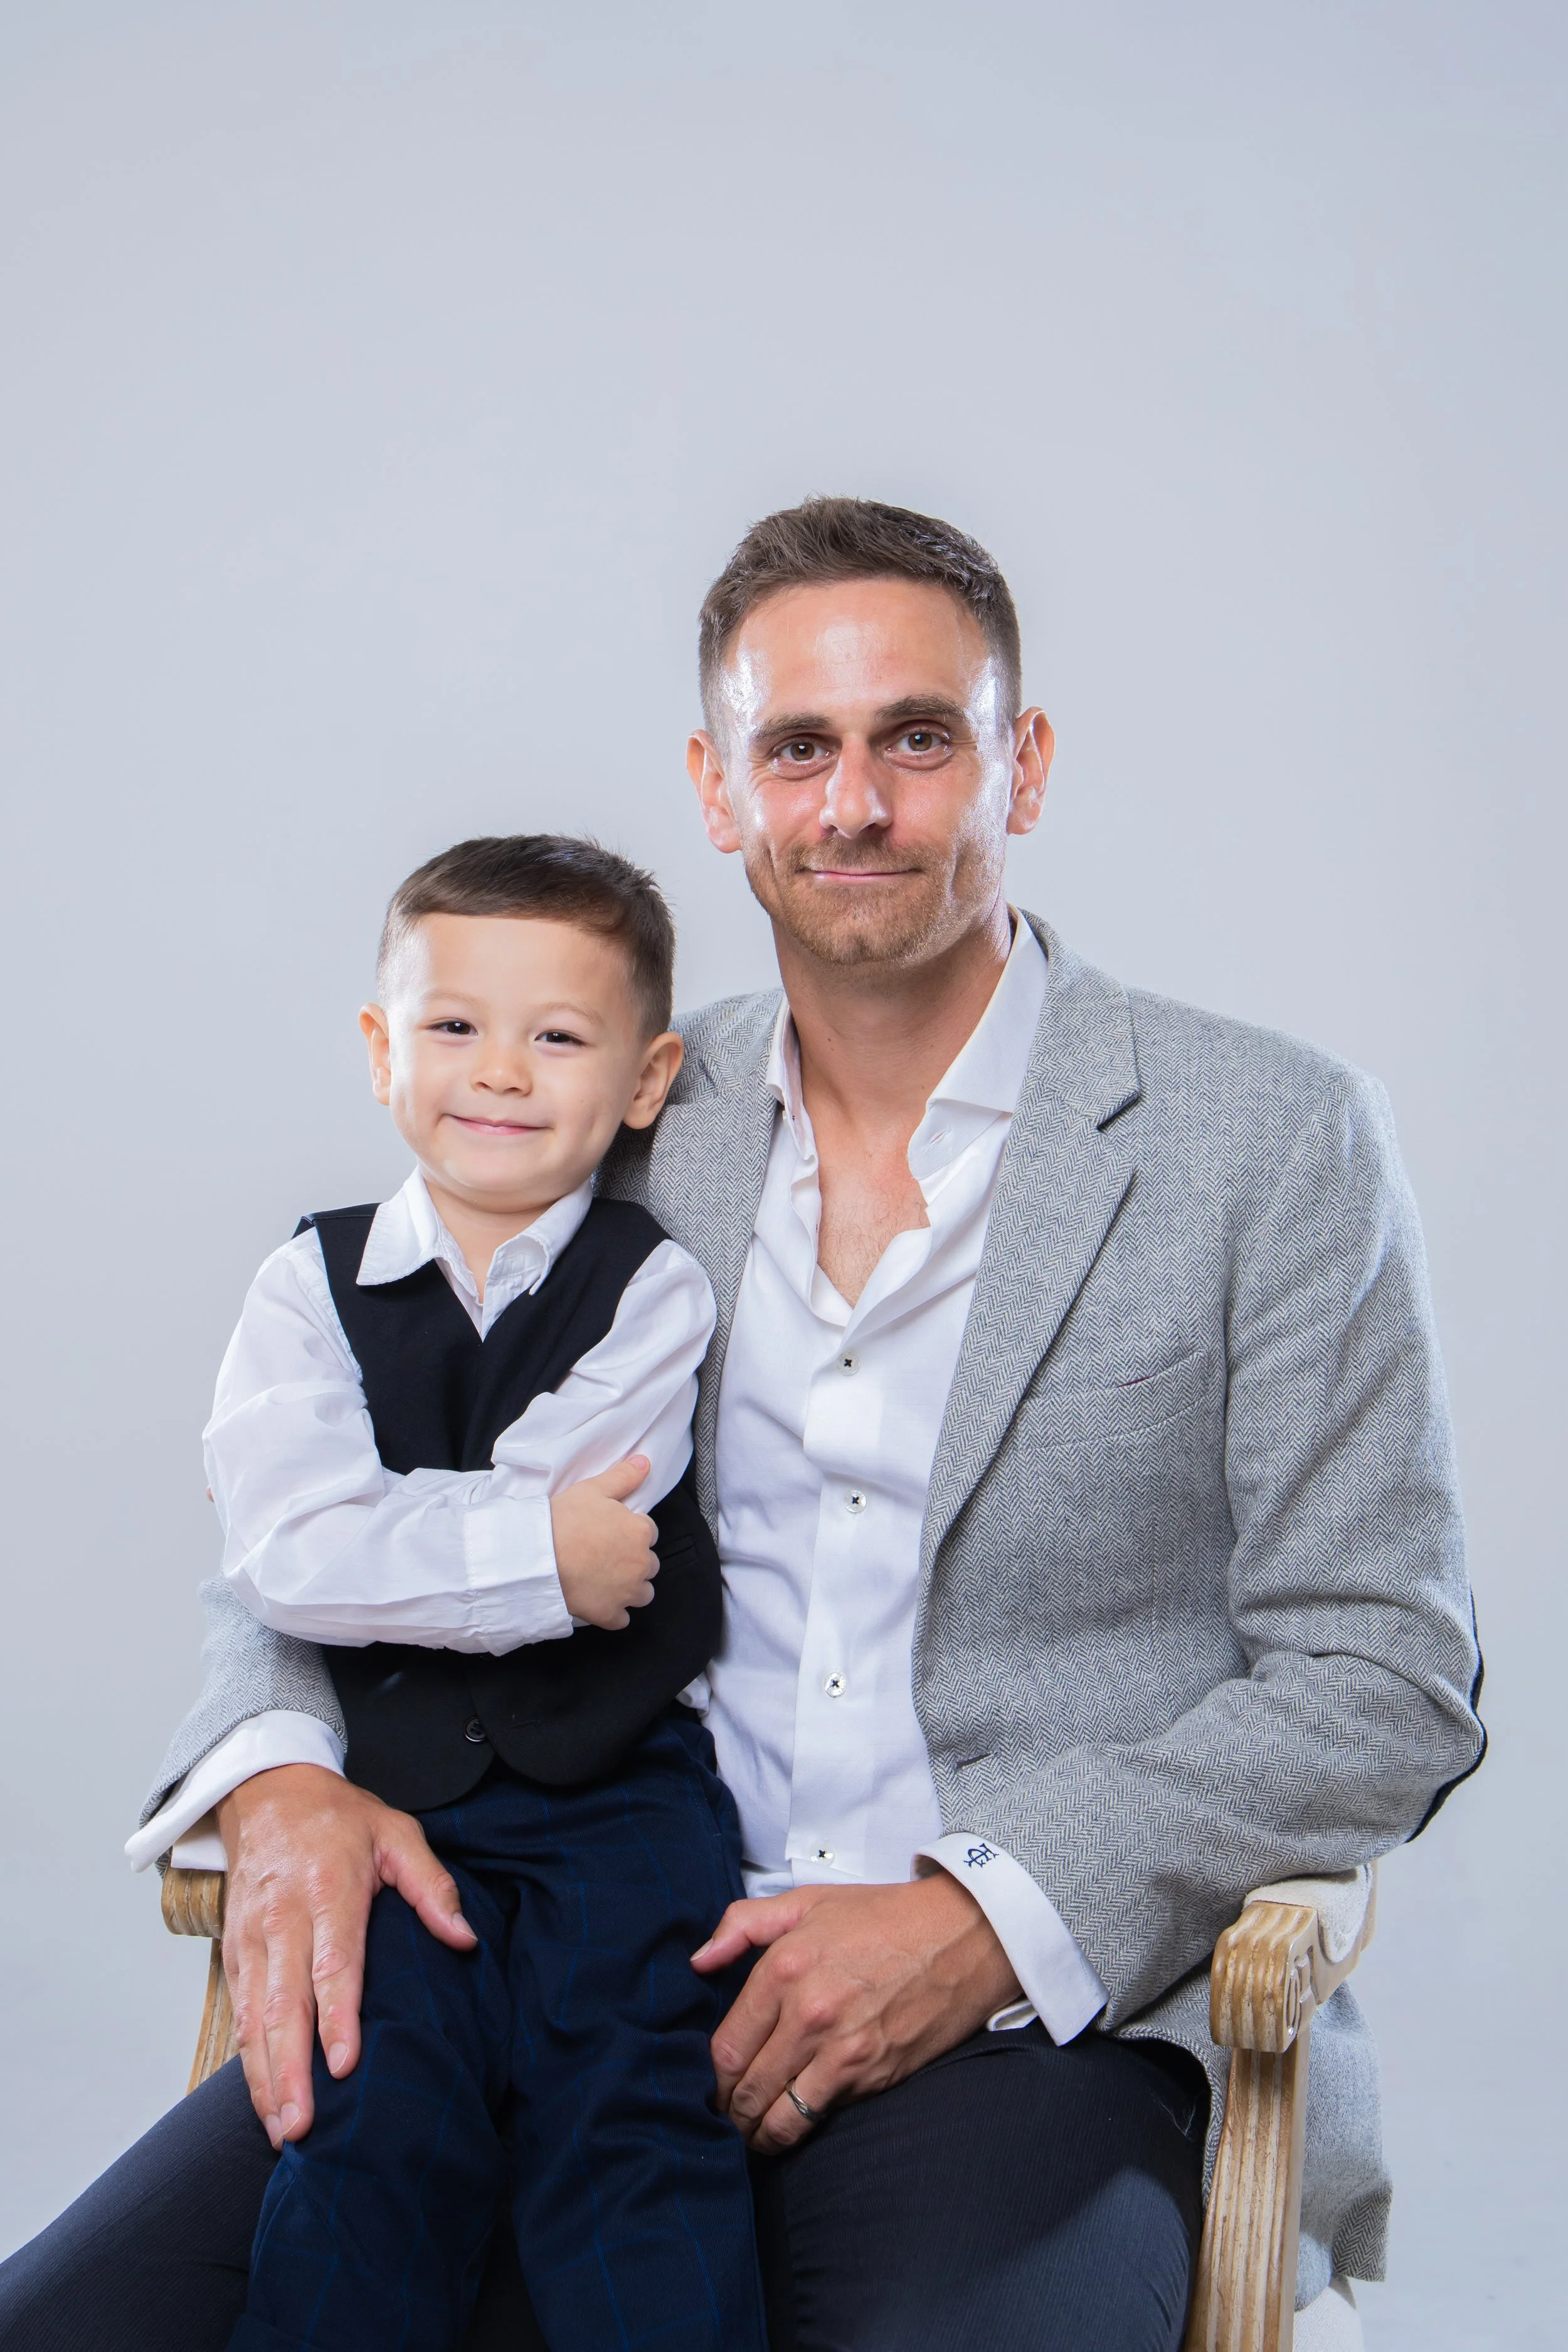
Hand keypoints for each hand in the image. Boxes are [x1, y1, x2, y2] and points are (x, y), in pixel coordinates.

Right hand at [214, 1763, 475, 2148]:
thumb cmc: (339, 1818)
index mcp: (327, 1891)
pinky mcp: (234, 1951)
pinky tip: (265, 2101)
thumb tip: (466, 1938)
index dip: (336, 2017)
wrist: (266, 1791)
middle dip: (291, 2071)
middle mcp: (283, 1920)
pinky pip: (239, 2013)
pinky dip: (249, 2061)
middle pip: (284, 2005)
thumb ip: (433, 1885)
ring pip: (254, 2019)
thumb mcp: (397, 1832)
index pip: (332, 1963)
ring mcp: (253, 1939)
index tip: (344, 2066)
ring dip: (266, 2078)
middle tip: (304, 2127)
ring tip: (284, 2132)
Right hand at [550, 1455, 657, 1628]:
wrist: (537, 1558)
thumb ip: (623, 1476)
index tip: (610, 1533)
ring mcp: (627, 1593)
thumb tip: (646, 1462)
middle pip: (648, 1564)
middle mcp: (641, 1564)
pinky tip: (597, 1601)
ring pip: (642, 1593)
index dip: (629, 1531)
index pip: (647, 1532)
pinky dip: (613, 1613)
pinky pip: (622, 1619)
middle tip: (604, 1555)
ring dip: (629, 1588)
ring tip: (604, 1580)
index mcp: (640, 1532)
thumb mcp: (593, 1489)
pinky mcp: (611, 1615)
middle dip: (632, 1560)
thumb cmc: (564, 1520)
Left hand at [691, 1873, 1020, 2151]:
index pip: (725, 2046)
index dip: (708, 2078)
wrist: (962, 1933)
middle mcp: (808, 2014)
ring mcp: (843, 2050)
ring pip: (778, 2117)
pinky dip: (797, 2131)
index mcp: (784, 1967)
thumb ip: (742, 1924)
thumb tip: (698, 1962)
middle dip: (728, 2112)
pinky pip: (819, 2118)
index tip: (709, 2086)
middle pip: (746, 2088)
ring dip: (756, 2134)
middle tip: (723, 2118)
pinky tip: (787, 2131)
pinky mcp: (873, 2075)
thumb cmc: (884, 1916)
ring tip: (749, 2135)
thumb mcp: (808, 1901)